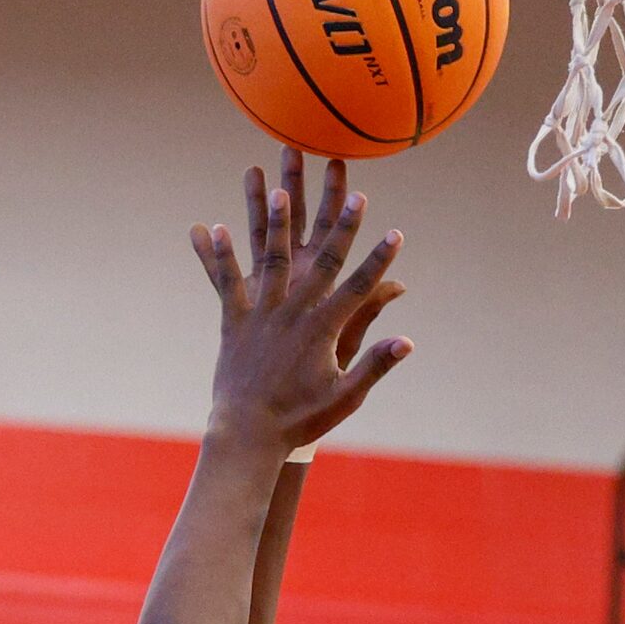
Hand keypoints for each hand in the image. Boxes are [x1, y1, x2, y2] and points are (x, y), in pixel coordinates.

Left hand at [194, 177, 410, 455]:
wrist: (248, 435)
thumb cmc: (299, 420)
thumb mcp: (345, 396)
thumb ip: (375, 364)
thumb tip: (407, 341)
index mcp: (322, 330)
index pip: (359, 288)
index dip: (380, 260)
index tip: (396, 233)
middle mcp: (293, 314)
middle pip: (322, 262)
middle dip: (342, 226)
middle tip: (356, 194)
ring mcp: (262, 314)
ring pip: (271, 259)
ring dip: (278, 223)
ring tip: (282, 189)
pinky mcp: (234, 322)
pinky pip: (228, 282)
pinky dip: (222, 256)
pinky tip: (217, 227)